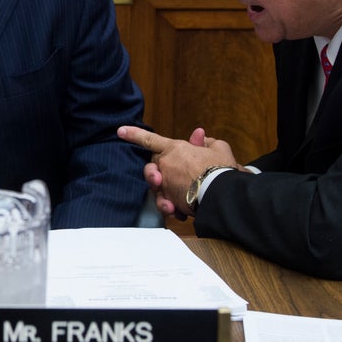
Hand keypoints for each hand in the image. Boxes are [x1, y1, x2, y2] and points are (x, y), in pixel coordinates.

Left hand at [118, 126, 237, 216]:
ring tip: (174, 194)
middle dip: (156, 169)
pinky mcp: (169, 199)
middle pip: (151, 165)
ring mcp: (165, 183)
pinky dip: (170, 206)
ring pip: (155, 186)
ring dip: (162, 190)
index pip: (150, 139)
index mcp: (175, 148)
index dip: (134, 134)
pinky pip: (163, 202)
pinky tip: (178, 210)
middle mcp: (165, 165)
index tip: (120, 131)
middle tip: (166, 174)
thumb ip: (207, 142)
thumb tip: (201, 137)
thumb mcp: (219, 149)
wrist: (221, 192)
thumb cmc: (220, 168)